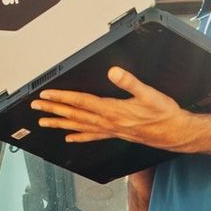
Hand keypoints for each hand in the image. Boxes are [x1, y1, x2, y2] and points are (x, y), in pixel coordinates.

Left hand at [31, 68, 202, 151]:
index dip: (62, 98)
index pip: (81, 102)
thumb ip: (130, 82)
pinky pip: (91, 136)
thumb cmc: (163, 114)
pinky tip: (69, 137)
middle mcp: (107, 122)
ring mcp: (110, 130)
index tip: (46, 95)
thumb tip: (114, 72)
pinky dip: (78, 136)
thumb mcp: (150, 94)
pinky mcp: (115, 134)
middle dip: (53, 110)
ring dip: (60, 124)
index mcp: (112, 110)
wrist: (173, 133)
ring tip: (44, 122)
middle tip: (36, 108)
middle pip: (74, 115)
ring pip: (79, 127)